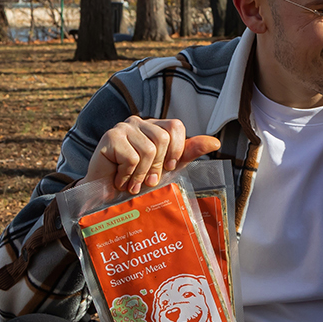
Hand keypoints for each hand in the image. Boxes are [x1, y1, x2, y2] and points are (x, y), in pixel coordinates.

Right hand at [86, 117, 221, 194]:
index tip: (169, 168)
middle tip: (146, 181)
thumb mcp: (168, 168)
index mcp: (155, 127)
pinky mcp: (110, 137)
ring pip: (147, 150)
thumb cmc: (138, 181)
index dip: (176, 149)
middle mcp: (139, 122)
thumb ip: (188, 153)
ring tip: (132, 183)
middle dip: (157, 167)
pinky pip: (131, 158)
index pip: (176, 126)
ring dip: (141, 175)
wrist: (107, 199)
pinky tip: (119, 179)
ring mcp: (123, 128)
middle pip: (162, 139)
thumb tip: (215, 143)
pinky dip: (127, 175)